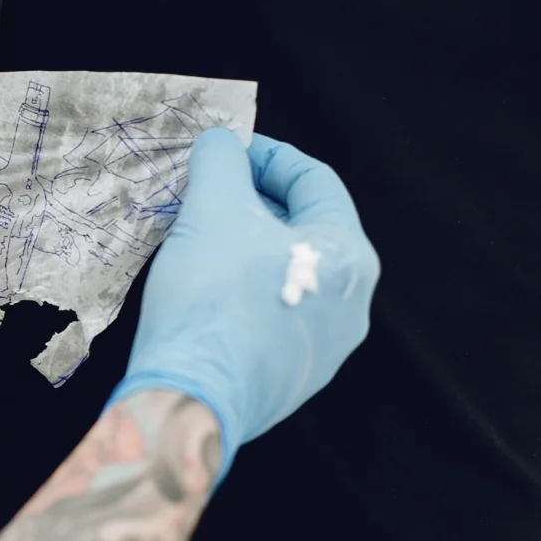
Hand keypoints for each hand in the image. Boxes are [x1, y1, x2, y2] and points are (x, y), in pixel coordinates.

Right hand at [108, 130, 379, 483]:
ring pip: (285, 277)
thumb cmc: (211, 299)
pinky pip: (270, 317)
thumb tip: (222, 143)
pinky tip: (202, 290)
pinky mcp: (289, 380)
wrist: (190, 397)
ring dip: (245, 249)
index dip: (267, 156)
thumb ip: (221, 163)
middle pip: (303, 231)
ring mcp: (323, 349)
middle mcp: (350, 305)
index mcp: (349, 257)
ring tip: (198, 239)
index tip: (228, 149)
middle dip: (253, 204)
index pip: (315, 182)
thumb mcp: (212, 211)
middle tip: (207, 192)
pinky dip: (241, 292)